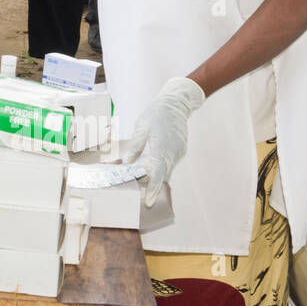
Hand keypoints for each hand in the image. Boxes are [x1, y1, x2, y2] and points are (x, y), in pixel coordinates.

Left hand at [123, 77, 205, 205]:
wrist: (176, 104)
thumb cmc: (156, 114)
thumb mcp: (141, 127)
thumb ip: (135, 146)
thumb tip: (127, 163)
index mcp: (163, 147)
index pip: (158, 173)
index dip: (153, 189)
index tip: (149, 201)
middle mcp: (173, 153)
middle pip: (161, 175)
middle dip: (151, 186)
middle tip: (137, 193)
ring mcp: (178, 152)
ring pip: (165, 170)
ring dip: (154, 177)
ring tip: (138, 181)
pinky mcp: (179, 151)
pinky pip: (168, 164)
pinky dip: (159, 168)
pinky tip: (147, 169)